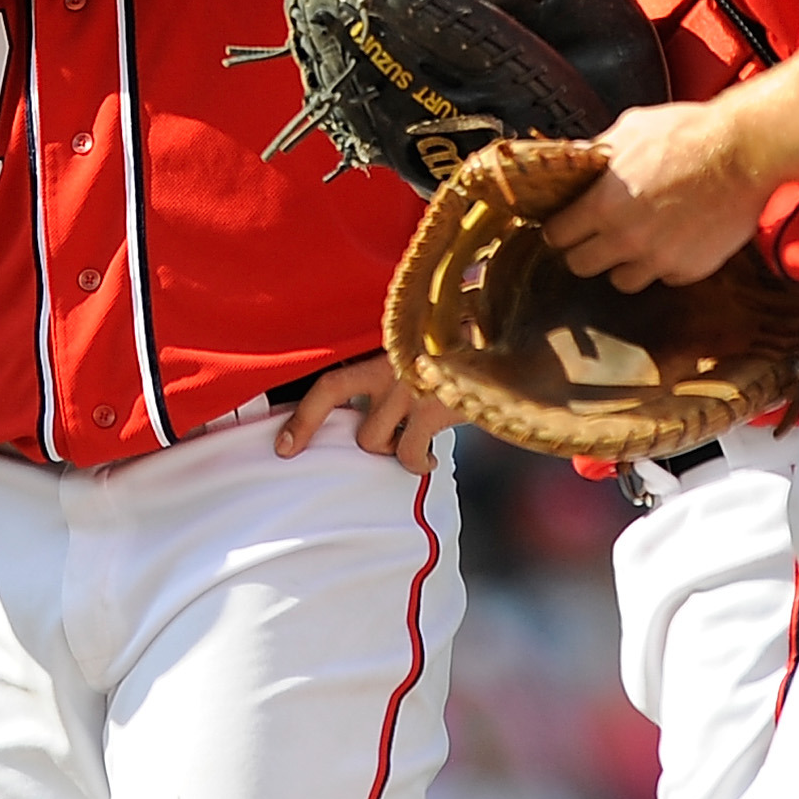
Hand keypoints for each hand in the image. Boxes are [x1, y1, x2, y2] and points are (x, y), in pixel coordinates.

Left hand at [274, 355, 463, 474]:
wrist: (515, 335)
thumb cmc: (471, 341)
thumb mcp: (427, 343)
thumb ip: (399, 361)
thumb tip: (373, 400)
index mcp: (386, 344)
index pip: (329, 382)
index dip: (303, 417)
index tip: (282, 447)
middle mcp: (391, 361)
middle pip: (338, 403)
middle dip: (319, 430)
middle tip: (302, 449)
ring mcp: (410, 384)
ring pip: (372, 439)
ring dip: (391, 447)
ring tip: (412, 443)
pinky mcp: (434, 407)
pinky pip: (409, 454)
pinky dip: (418, 463)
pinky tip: (431, 459)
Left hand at [540, 101, 766, 290]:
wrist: (745, 152)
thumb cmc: (689, 134)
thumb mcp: (630, 130)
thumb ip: (597, 153)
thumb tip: (574, 158)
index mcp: (603, 205)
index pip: (557, 236)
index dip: (558, 227)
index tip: (564, 223)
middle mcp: (627, 240)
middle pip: (580, 265)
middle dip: (583, 249)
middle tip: (594, 234)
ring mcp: (660, 259)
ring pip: (621, 281)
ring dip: (622, 263)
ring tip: (634, 240)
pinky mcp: (691, 269)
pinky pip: (663, 278)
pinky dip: (662, 264)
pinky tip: (670, 239)